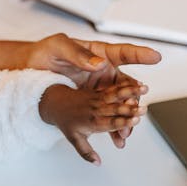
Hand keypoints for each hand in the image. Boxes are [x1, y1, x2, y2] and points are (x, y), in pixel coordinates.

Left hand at [25, 33, 160, 142]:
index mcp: (99, 54)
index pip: (123, 53)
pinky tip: (117, 137)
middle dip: (134, 100)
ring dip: (126, 118)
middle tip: (136, 110)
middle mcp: (104, 71)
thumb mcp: (59, 48)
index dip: (140, 54)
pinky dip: (114, 126)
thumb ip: (78, 54)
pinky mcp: (93, 101)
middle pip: (127, 85)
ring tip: (125, 132)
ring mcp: (100, 87)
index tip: (155, 56)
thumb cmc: (45, 53)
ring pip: (121, 103)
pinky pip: (109, 114)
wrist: (31, 71)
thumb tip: (99, 63)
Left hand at [39, 82, 148, 164]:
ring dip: (131, 92)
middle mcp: (97, 110)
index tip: (135, 121)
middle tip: (144, 109)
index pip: (111, 123)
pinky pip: (114, 88)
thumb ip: (87, 152)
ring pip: (117, 95)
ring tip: (144, 89)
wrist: (56, 103)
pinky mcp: (100, 92)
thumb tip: (97, 163)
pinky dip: (126, 85)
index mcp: (92, 123)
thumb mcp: (74, 140)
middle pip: (116, 109)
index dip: (123, 122)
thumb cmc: (67, 122)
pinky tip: (137, 83)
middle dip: (131, 109)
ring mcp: (98, 99)